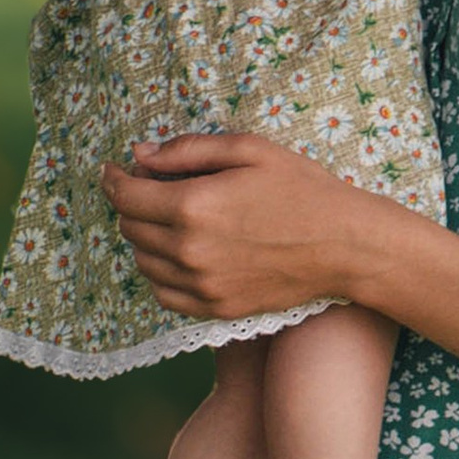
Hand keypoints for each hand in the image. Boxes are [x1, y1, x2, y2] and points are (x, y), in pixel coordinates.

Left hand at [103, 130, 409, 322]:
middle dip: (132, 203)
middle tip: (151, 187)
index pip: (126, 196)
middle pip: (131, 228)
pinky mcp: (216, 309)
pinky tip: (180, 253)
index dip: (114, 179)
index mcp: (193, 206)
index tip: (115, 169)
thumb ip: (187, 151)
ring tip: (169, 218)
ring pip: (144, 262)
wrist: (344, 246)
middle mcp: (189, 251)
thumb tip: (139, 155)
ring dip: (145, 238)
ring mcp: (202, 285)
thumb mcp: (248, 150)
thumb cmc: (301, 188)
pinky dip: (160, 272)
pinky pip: (165, 294)